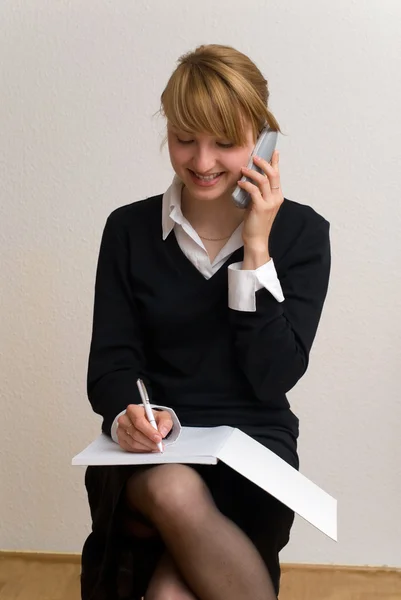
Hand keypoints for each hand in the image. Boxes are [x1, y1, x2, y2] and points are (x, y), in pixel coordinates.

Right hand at [116, 404, 172, 452]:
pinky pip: (130, 448)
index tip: (158, 438)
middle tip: (159, 445)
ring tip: (155, 447)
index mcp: (133, 410)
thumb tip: (162, 432)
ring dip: (146, 447)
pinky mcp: (121, 440)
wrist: (146, 422)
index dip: (149, 431)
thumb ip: (165, 422)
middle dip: (149, 441)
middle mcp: (124, 419)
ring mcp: (121, 430)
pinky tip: (148, 447)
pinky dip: (141, 450)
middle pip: (135, 433)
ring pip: (133, 442)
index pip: (139, 421)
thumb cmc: (152, 418)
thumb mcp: (162, 416)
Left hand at [237, 150, 282, 267]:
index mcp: (277, 196)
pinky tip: (240, 182)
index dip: (276, 162)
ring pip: (263, 180)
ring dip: (252, 172)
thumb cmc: (256, 223)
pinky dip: (246, 184)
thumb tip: (249, 180)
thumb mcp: (258, 204)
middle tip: (255, 156)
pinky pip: (254, 190)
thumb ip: (258, 193)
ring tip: (244, 168)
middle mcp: (276, 198)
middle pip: (273, 175)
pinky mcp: (261, 207)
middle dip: (264, 163)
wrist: (256, 240)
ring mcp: (270, 203)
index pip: (278, 176)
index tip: (273, 151)